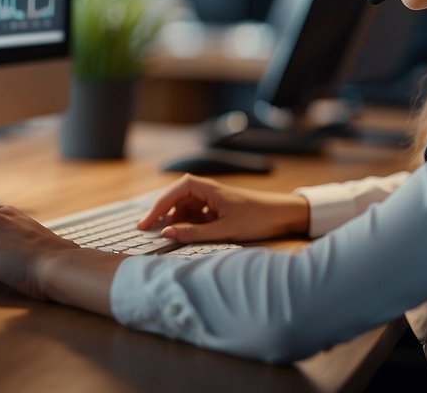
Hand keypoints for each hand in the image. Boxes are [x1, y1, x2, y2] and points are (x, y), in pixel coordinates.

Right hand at [138, 174, 309, 243]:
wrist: (282, 215)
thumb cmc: (256, 218)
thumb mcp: (223, 230)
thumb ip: (194, 233)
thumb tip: (166, 234)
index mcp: (206, 188)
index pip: (172, 193)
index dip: (156, 208)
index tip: (144, 224)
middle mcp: (205, 190)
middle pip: (174, 200)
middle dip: (161, 215)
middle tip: (146, 232)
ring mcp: (210, 199)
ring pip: (183, 209)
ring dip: (173, 221)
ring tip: (163, 237)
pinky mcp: (215, 209)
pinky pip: (193, 215)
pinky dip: (186, 225)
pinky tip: (183, 236)